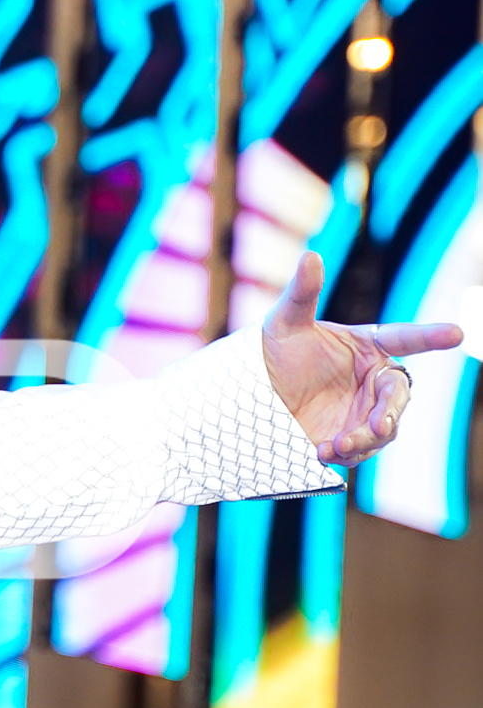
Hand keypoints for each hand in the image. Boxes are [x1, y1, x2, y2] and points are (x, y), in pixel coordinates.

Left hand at [261, 252, 463, 465]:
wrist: (250, 394)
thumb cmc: (272, 350)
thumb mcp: (284, 322)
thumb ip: (302, 293)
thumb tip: (311, 255)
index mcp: (367, 345)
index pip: (404, 337)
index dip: (429, 336)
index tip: (457, 333)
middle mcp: (372, 378)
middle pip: (397, 393)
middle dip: (391, 410)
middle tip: (380, 425)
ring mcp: (363, 410)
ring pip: (384, 426)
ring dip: (368, 437)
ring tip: (338, 443)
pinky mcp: (349, 437)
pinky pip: (361, 448)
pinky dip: (348, 452)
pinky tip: (324, 451)